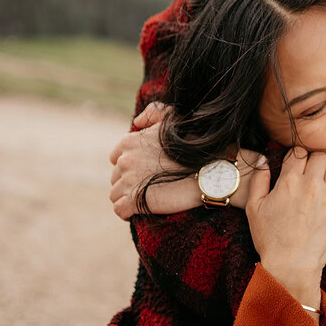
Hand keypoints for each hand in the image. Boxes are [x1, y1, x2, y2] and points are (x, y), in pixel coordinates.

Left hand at [109, 101, 261, 217]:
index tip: (146, 172)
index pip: (116, 158)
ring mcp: (128, 180)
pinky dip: (127, 212)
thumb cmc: (195, 144)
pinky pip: (119, 209)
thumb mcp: (174, 118)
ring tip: (148, 199)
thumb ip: (153, 113)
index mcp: (130, 141)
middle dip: (129, 182)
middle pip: (116, 177)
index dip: (130, 166)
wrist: (210, 170)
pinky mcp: (134, 200)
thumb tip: (137, 122)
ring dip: (128, 198)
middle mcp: (125, 160)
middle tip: (151, 186)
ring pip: (115, 194)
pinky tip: (140, 210)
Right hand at [246, 150, 325, 307]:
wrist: (291, 265)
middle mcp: (311, 184)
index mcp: (289, 180)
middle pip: (319, 155)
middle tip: (310, 170)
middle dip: (314, 159)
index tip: (295, 164)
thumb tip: (262, 160)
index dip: (296, 155)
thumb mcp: (253, 207)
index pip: (298, 151)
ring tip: (325, 175)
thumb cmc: (270, 239)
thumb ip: (258, 180)